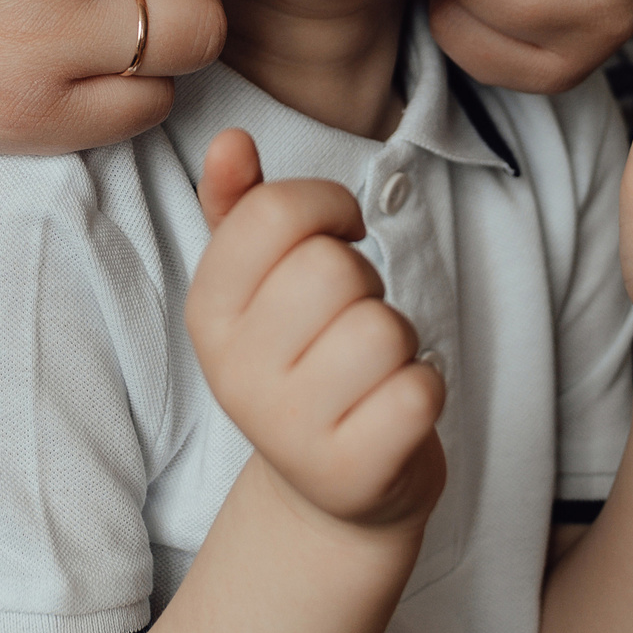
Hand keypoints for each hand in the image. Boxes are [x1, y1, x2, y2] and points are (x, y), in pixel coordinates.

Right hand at [186, 130, 446, 532]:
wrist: (330, 492)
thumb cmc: (305, 362)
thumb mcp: (260, 287)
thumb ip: (242, 207)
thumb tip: (230, 140)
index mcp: (207, 312)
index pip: (274, 213)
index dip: (329, 206)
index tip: (340, 235)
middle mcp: (234, 373)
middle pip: (334, 268)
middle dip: (366, 282)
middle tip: (351, 320)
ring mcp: (287, 430)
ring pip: (383, 329)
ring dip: (398, 341)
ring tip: (371, 370)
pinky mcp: (349, 473)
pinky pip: (419, 391)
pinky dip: (424, 390)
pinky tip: (393, 409)